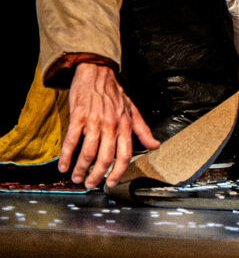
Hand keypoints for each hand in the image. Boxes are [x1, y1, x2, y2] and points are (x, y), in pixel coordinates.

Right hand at [59, 62, 159, 188]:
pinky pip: (71, 141)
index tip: (111, 183)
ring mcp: (93, 122)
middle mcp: (111, 126)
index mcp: (125, 126)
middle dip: (97, 175)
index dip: (118, 172)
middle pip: (106, 158)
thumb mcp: (133, 110)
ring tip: (76, 178)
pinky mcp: (78, 117)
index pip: (125, 155)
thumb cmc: (115, 92)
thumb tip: (155, 145)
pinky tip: (63, 166)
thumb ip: (143, 130)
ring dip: (81, 169)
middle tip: (90, 184)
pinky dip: (67, 156)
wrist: (97, 73)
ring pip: (88, 152)